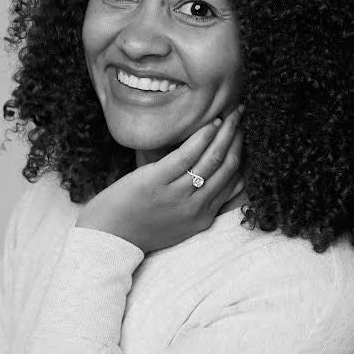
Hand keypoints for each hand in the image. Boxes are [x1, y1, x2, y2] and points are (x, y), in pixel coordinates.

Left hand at [76, 103, 245, 252]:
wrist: (107, 239)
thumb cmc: (138, 227)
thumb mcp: (176, 224)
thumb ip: (194, 203)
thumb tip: (207, 177)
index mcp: (202, 218)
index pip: (235, 182)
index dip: (243, 155)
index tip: (245, 135)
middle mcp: (195, 208)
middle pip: (228, 167)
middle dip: (239, 138)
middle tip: (242, 116)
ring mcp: (176, 196)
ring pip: (212, 159)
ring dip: (226, 132)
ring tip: (232, 113)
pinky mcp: (155, 182)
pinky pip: (186, 156)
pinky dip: (202, 137)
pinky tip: (210, 123)